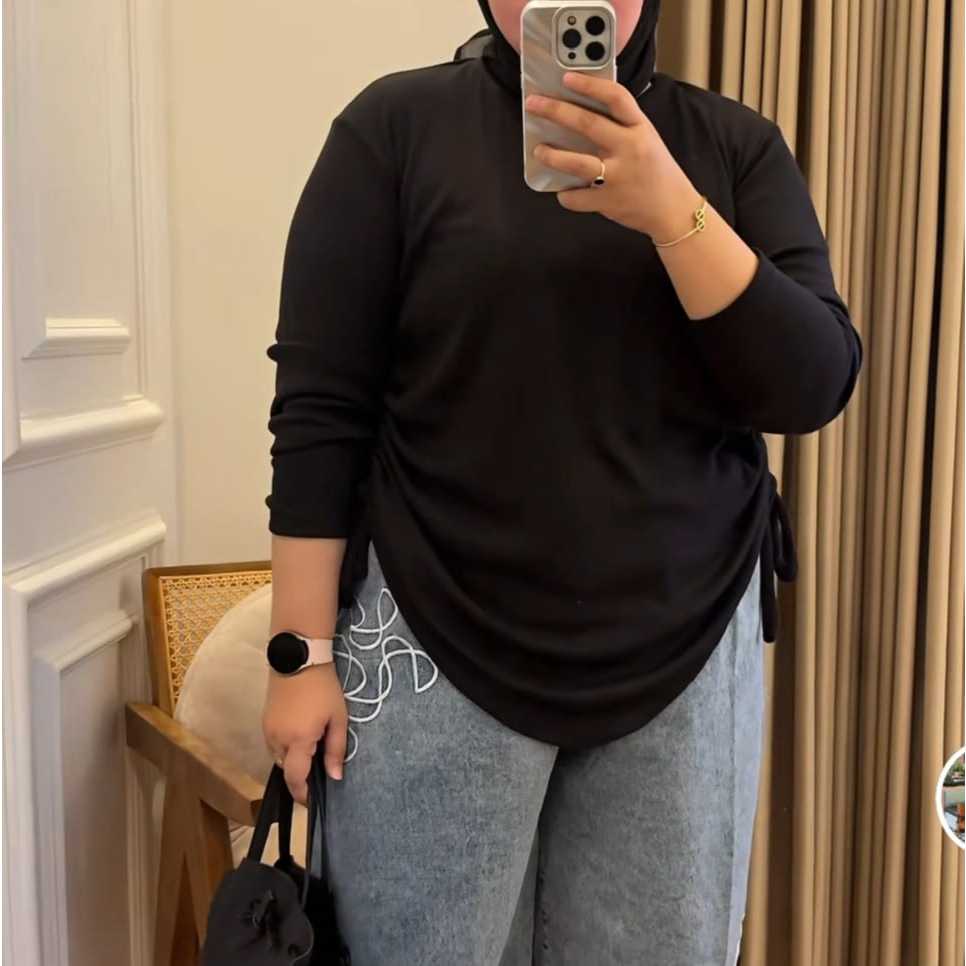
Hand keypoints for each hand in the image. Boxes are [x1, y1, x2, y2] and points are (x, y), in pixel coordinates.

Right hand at [262, 661, 347, 804]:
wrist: (299, 658)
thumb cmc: (323, 688)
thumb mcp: (337, 718)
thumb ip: (336, 749)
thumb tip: (335, 777)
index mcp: (297, 740)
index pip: (296, 780)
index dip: (304, 794)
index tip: (315, 799)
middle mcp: (277, 740)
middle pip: (287, 770)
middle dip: (301, 775)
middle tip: (320, 768)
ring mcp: (267, 730)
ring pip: (279, 758)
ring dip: (294, 760)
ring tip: (312, 748)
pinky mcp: (264, 721)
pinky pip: (274, 744)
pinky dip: (287, 747)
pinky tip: (301, 735)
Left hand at [524, 71, 701, 239]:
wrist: (674, 210)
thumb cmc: (656, 171)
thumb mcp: (646, 139)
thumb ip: (621, 126)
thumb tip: (581, 112)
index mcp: (640, 128)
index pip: (616, 98)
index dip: (589, 85)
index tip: (566, 77)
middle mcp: (629, 149)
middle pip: (588, 125)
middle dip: (556, 111)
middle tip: (533, 104)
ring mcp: (618, 177)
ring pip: (577, 163)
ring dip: (552, 155)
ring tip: (538, 149)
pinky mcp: (609, 202)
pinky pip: (577, 198)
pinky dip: (566, 195)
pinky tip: (562, 190)